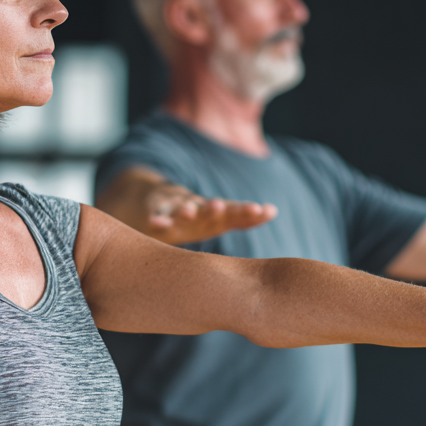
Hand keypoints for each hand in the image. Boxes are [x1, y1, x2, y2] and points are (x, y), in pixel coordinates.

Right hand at [97, 168, 277, 245]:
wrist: (151, 202)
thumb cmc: (192, 218)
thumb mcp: (215, 220)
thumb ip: (242, 218)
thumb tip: (274, 210)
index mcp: (213, 216)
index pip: (234, 214)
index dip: (247, 214)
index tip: (264, 211)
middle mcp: (197, 210)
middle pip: (210, 210)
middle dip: (219, 210)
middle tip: (226, 208)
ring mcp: (175, 209)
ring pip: (181, 209)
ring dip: (186, 210)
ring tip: (191, 211)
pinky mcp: (155, 212)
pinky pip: (155, 217)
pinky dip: (156, 219)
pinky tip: (155, 223)